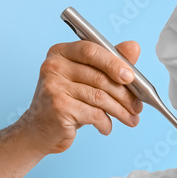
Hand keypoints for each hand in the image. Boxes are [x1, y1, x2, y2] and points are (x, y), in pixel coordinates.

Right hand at [16, 40, 144, 154]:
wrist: (39, 131)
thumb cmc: (66, 102)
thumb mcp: (86, 80)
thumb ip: (109, 63)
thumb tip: (134, 47)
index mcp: (61, 52)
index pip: (91, 51)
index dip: (114, 63)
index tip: (131, 77)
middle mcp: (54, 66)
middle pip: (99, 77)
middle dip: (125, 95)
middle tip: (138, 107)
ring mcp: (54, 87)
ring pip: (100, 97)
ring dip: (120, 111)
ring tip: (130, 120)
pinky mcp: (58, 108)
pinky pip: (93, 114)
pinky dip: (105, 123)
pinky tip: (106, 127)